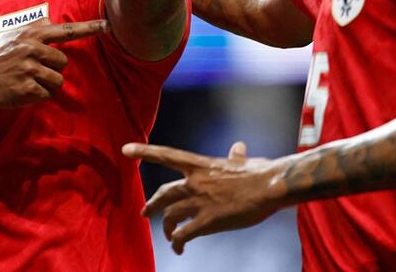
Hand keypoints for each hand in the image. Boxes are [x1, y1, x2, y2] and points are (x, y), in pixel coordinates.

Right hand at [0, 18, 108, 107]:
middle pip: (63, 62)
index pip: (66, 31)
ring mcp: (29, 70)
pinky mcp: (27, 88)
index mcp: (32, 36)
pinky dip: (38, 96)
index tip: (108, 26)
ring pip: (57, 80)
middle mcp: (32, 50)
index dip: (89, 28)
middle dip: (52, 69)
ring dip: (46, 84)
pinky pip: (47, 94)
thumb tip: (51, 21)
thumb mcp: (12, 37)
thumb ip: (34, 29)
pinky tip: (23, 91)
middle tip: (32, 70)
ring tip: (27, 81)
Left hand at [122, 140, 282, 254]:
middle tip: (144, 213)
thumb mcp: (243, 162)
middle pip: (163, 195)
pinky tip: (178, 248)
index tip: (125, 149)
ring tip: (169, 236)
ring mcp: (199, 202)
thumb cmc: (261, 172)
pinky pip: (183, 234)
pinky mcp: (208, 222)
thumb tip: (238, 146)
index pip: (166, 155)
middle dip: (152, 206)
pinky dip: (177, 242)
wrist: (270, 186)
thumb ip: (235, 156)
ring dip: (166, 228)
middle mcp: (194, 182)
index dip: (144, 151)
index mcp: (200, 165)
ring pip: (170, 217)